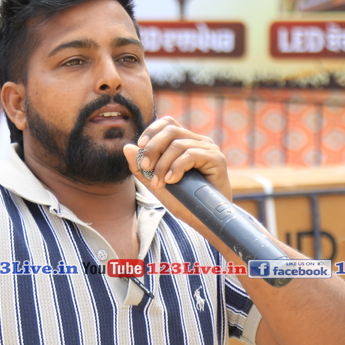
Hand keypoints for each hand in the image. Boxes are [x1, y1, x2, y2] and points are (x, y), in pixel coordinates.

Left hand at [123, 117, 232, 237]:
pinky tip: (172, 180)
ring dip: (163, 164)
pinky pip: (191, 154)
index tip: (140, 145)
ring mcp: (209, 149)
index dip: (152, 131)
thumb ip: (141, 168)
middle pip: (171, 130)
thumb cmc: (183, 201)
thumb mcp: (156, 184)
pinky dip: (177, 167)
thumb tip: (127, 147)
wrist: (204, 220)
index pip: (168, 124)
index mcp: (186, 142)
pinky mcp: (216, 159)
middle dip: (153, 148)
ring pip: (178, 145)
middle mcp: (198, 142)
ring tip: (160, 183)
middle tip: (145, 167)